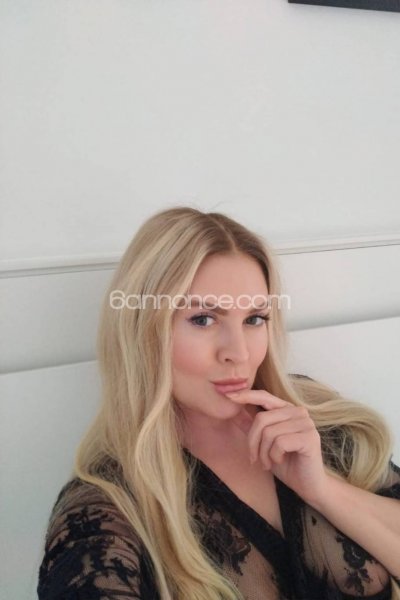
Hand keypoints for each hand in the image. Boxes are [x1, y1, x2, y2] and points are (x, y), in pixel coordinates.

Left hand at [226, 388, 328, 503]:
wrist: (307, 485)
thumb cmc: (285, 463)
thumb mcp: (263, 443)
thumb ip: (251, 425)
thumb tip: (233, 410)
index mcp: (287, 409)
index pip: (264, 396)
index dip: (246, 395)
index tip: (229, 396)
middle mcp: (298, 412)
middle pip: (262, 419)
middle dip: (252, 442)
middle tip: (254, 459)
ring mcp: (306, 423)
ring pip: (269, 432)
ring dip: (263, 452)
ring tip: (269, 462)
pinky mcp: (309, 437)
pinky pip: (279, 443)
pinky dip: (274, 456)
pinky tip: (280, 461)